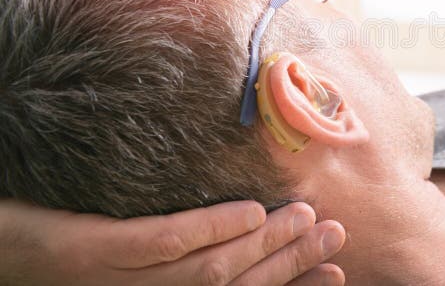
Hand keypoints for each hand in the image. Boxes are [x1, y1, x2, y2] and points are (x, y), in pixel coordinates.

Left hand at [0, 199, 344, 285]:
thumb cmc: (66, 260)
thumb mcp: (130, 273)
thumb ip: (182, 260)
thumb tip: (240, 232)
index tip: (336, 274)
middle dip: (292, 264)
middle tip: (334, 234)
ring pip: (211, 270)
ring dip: (266, 244)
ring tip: (305, 216)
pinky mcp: (94, 253)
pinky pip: (165, 242)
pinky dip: (213, 227)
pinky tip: (249, 211)